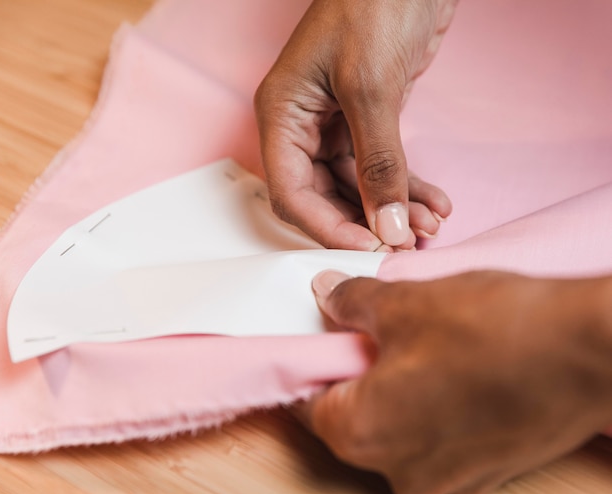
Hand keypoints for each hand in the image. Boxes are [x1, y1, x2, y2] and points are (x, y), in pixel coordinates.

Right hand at [255, 0, 454, 250]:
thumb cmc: (372, 3)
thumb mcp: (371, 88)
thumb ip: (379, 163)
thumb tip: (387, 226)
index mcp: (282, 115)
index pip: (291, 192)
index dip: (326, 227)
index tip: (368, 246)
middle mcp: (302, 126)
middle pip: (324, 196)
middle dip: (366, 222)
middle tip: (406, 241)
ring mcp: (334, 125)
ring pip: (357, 187)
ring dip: (393, 209)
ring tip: (430, 225)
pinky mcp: (365, 122)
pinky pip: (380, 167)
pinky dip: (406, 187)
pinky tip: (433, 203)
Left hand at [304, 270, 611, 493]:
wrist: (587, 352)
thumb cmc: (490, 328)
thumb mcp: (403, 302)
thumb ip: (351, 303)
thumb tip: (325, 292)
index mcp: (363, 434)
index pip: (309, 404)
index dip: (313, 366)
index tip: (322, 342)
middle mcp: (399, 473)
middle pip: (353, 421)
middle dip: (357, 378)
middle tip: (372, 336)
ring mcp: (446, 482)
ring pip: (396, 432)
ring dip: (396, 393)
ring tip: (421, 349)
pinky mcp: (483, 475)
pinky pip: (436, 440)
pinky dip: (432, 409)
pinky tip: (454, 372)